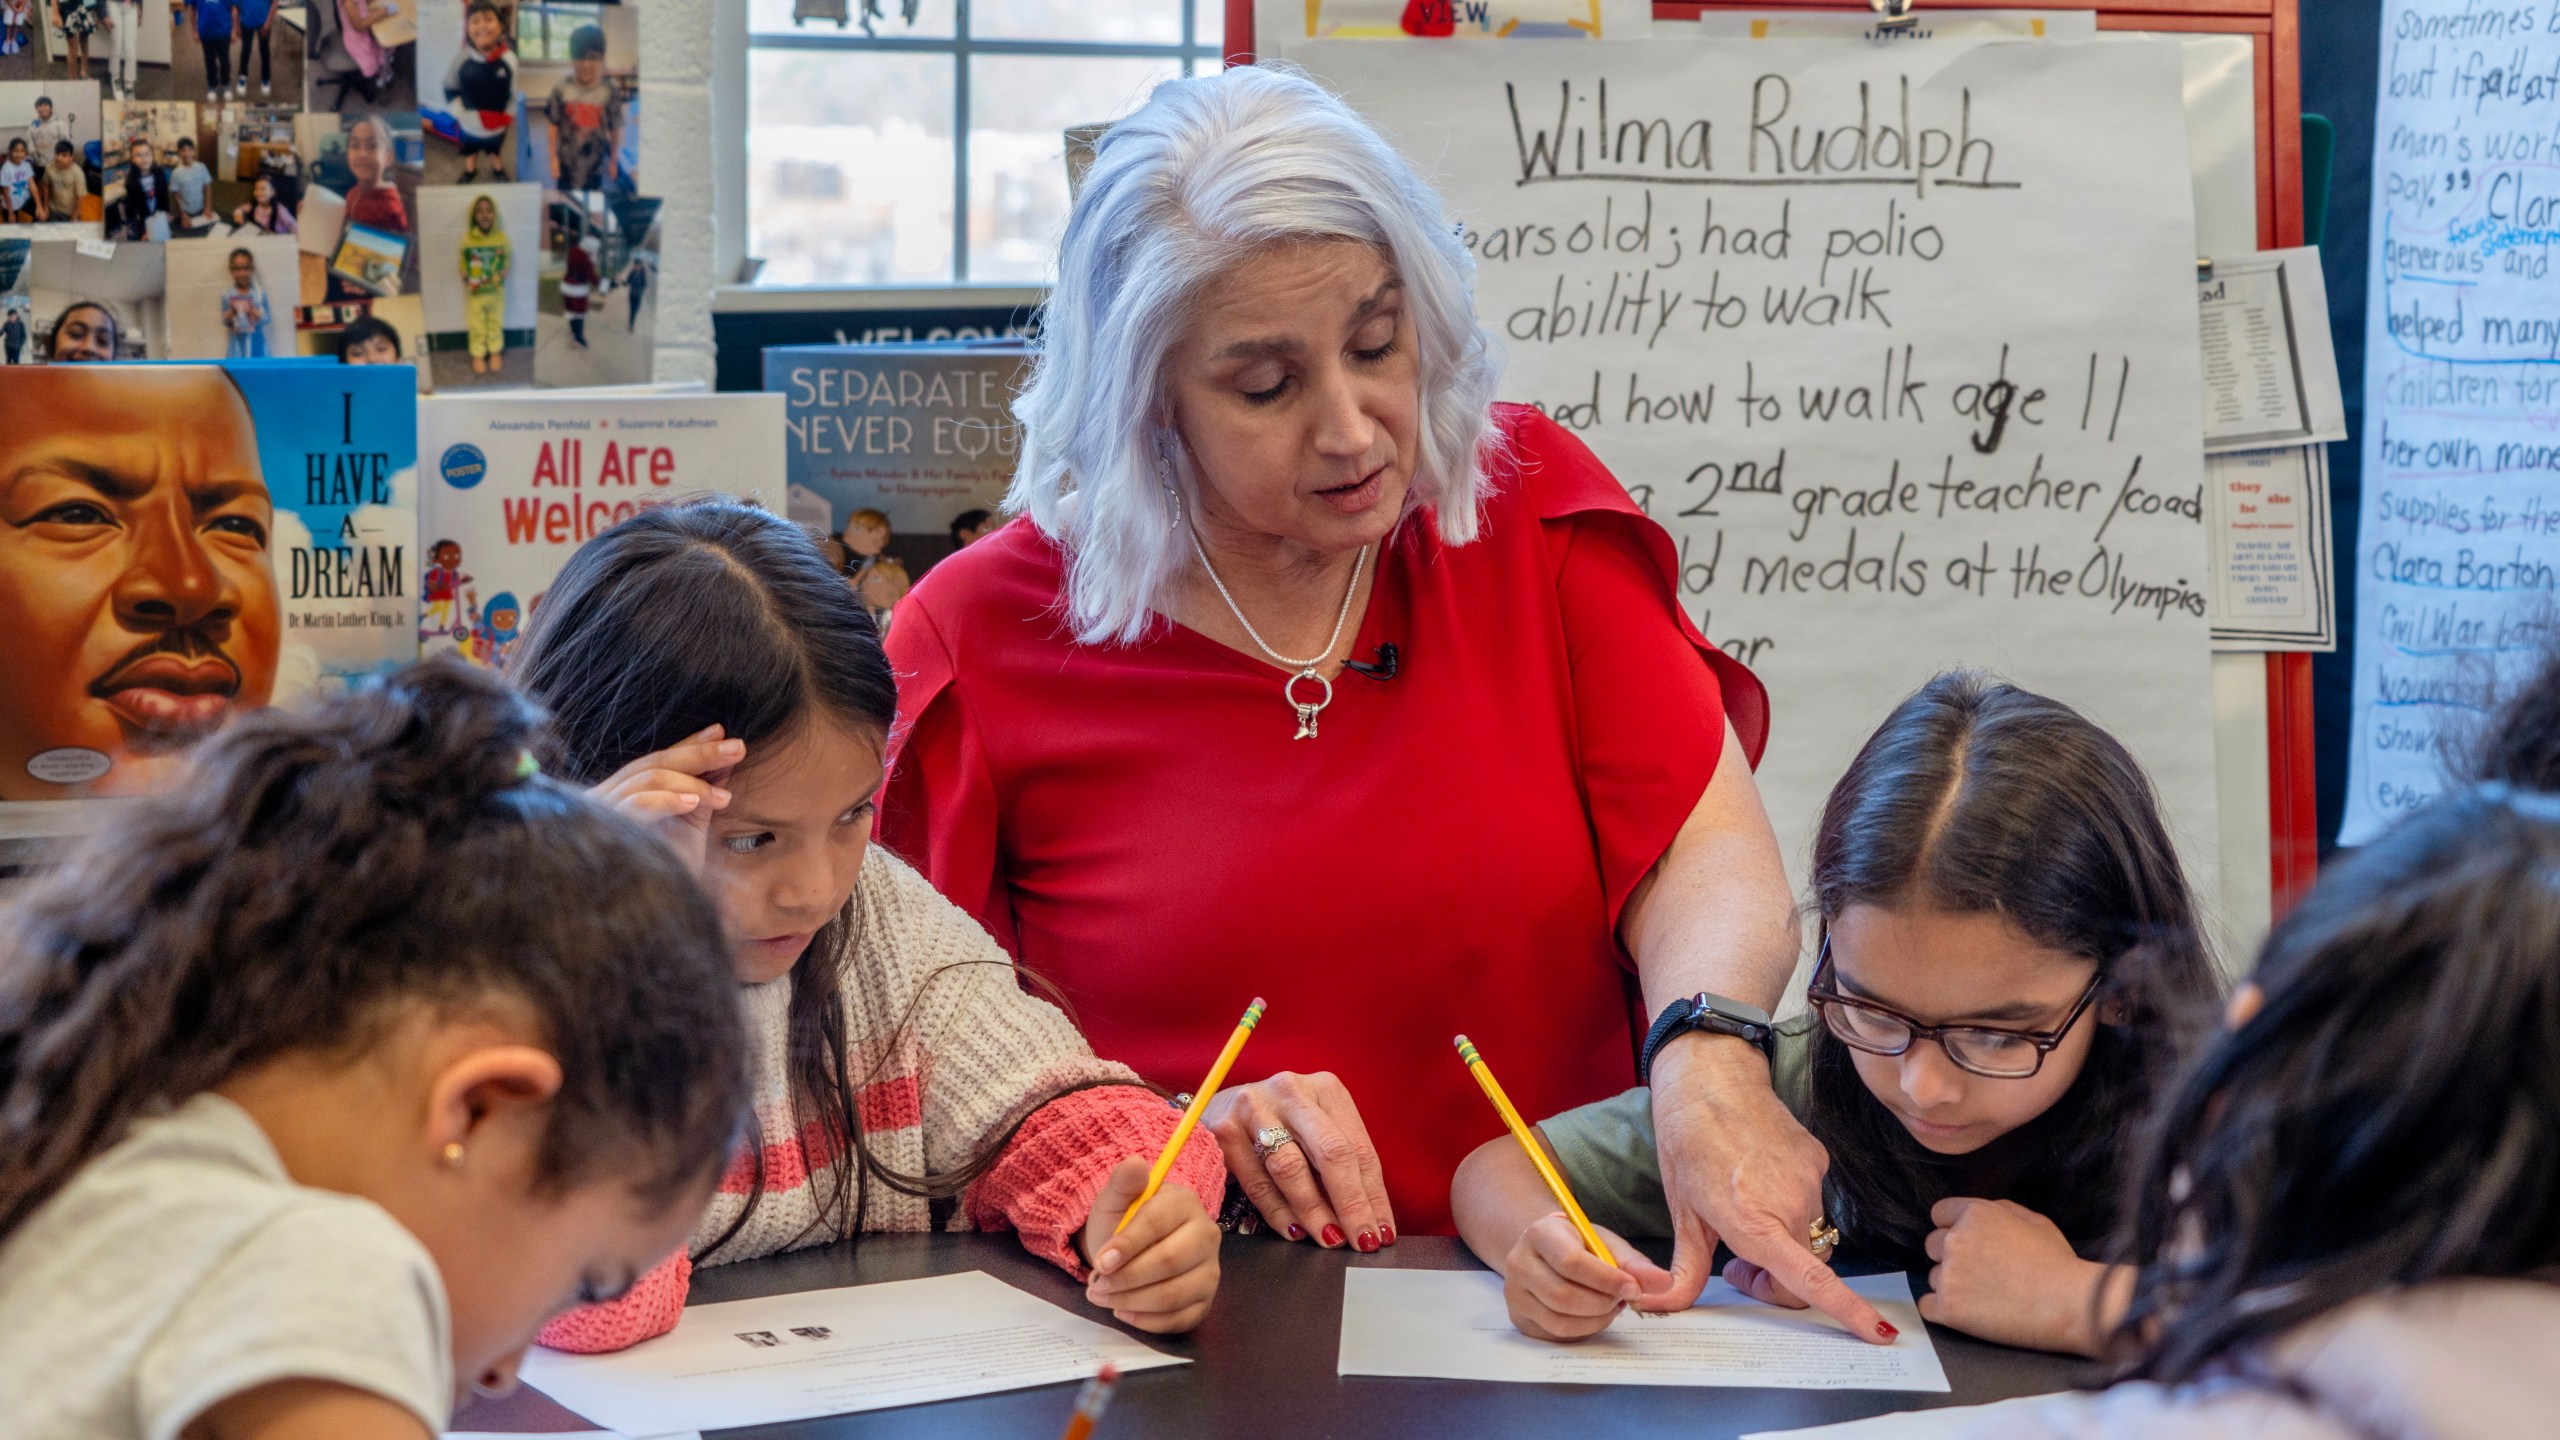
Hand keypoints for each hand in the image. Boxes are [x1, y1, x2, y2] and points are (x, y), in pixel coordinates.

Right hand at [586, 724, 741, 872]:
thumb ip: (702, 792)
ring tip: (722, 796)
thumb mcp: (691, 825)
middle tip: (737, 746)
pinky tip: (694, 802)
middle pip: (652, 764)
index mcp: (623, 796)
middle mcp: (605, 800)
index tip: (721, 732)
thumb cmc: (670, 872)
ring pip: (645, 779)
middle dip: (698, 753)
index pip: (656, 762)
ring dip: (690, 782)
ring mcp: (601, 814)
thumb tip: (726, 756)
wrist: (655, 918)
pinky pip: (635, 805)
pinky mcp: (605, 832)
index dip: (689, 745)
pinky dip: (667, 799)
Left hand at [1079, 1157, 1220, 1333]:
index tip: (1100, 1263)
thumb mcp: (1114, 1200)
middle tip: (1096, 1287)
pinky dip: (1147, 1321)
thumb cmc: (1122, 1222)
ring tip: (1104, 1298)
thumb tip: (1135, 1163)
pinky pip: (1180, 1319)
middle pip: (1169, 1261)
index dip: (1127, 1244)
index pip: (1157, 1223)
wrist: (1128, 1252)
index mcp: (1184, 1202)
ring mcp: (1210, 1269)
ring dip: (1132, 1302)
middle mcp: (1206, 1234)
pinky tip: (1124, 1311)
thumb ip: (1122, 1182)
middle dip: (1126, 1278)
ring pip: (1174, 1294)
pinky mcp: (1206, 1300)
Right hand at [1201, 1071, 1393, 1250]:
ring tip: (1330, 1239)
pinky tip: (1295, 1231)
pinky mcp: (1223, 1129)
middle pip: (1331, 1152)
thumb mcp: (1314, 1131)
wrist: (1216, 1109)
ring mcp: (1254, 1106)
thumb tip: (1369, 1219)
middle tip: (1362, 1240)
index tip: (1382, 1231)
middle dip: (1351, 1203)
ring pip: (1291, 1168)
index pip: (1358, 1147)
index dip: (1374, 1194)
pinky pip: (1257, 1182)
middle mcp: (1291, 1091)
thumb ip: (1339, 1165)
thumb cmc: (1278, 1126)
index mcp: (1324, 1088)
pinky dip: (1279, 1212)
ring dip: (1314, 1211)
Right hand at [1504, 1214, 1675, 1342]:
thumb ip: (1634, 1263)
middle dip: (1602, 1303)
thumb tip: (1665, 1283)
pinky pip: (1556, 1334)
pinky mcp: (1519, 1317)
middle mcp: (1518, 1262)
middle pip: (1563, 1295)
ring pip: (1559, 1320)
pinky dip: (1584, 1329)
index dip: (1606, 1279)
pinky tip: (1595, 1315)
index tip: (1633, 1288)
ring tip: (1611, 1306)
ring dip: (1596, 1319)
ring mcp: (1514, 1292)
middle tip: (1623, 1299)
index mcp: (1540, 1233)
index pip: (1570, 1262)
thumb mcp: (1605, 1244)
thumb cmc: (1579, 1245)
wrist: (1545, 1253)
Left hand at [1645, 1034, 1894, 1342]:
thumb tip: (1664, 1304)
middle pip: (1804, 1272)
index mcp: (1756, 1223)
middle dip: (1775, 1281)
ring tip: (1742, 1213)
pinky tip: (1758, 1181)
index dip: (1850, 1311)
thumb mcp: (1682, 1212)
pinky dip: (1789, 1206)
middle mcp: (1791, 1205)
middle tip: (1735, 1266)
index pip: (1812, 1280)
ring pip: (1809, 1237)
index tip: (1879, 1333)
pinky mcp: (1819, 1160)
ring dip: (1783, 1242)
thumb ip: (1684, 1270)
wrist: (1710, 1079)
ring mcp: (1811, 1181)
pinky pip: (1811, 1202)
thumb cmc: (1688, 1143)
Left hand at [1921, 1197, 2117, 1355]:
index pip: (1940, 1214)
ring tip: (1986, 1296)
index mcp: (1975, 1214)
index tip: (1969, 1245)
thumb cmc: (2057, 1264)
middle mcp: (1955, 1240)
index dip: (1954, 1228)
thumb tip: (1981, 1212)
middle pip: (1932, 1245)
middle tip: (1981, 1273)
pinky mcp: (1948, 1308)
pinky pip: (1926, 1306)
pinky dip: (1942, 1310)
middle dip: (1952, 1257)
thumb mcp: (2035, 1221)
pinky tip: (1968, 1312)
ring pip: (1934, 1277)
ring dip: (1952, 1285)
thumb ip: (2000, 1209)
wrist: (2068, 1304)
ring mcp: (1949, 1275)